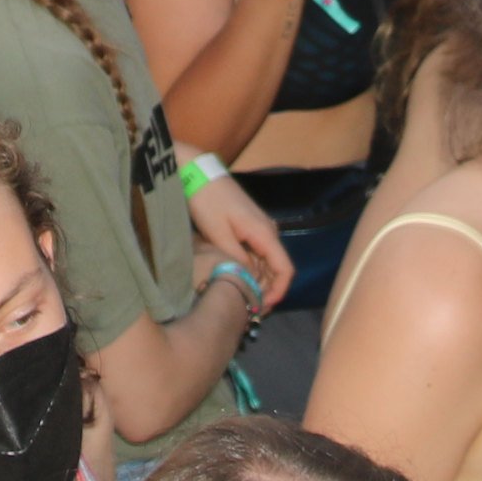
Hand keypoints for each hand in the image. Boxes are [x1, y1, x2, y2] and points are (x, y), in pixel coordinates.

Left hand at [184, 167, 292, 304]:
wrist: (195, 173)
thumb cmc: (206, 201)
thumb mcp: (218, 234)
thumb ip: (237, 260)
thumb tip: (250, 280)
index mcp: (264, 233)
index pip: (286, 269)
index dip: (279, 292)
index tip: (263, 307)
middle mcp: (267, 231)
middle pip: (277, 268)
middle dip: (266, 289)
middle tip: (248, 307)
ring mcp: (258, 227)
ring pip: (266, 261)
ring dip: (257, 279)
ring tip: (239, 295)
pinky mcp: (248, 226)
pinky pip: (256, 252)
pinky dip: (250, 267)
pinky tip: (234, 275)